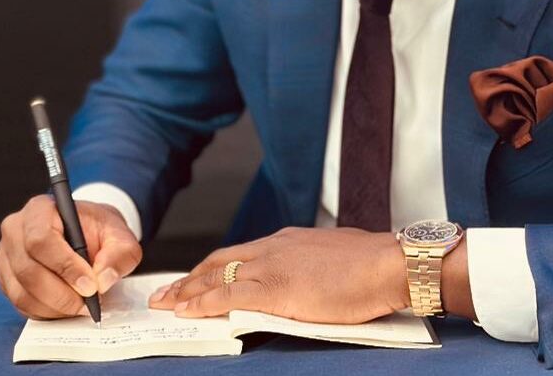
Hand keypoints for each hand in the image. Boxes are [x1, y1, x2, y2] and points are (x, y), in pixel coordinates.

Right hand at [0, 194, 142, 318]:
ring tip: (81, 306)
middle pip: (28, 270)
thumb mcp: (120, 235)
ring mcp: (6, 256)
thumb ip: (119, 254)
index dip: (65, 266)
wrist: (87, 234)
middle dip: (61, 294)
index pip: (41, 239)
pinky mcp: (6, 279)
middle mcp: (15, 230)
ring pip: (21, 292)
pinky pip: (20, 304)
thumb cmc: (99, 230)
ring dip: (54, 307)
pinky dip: (45, 312)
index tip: (90, 285)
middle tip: (88, 303)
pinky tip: (67, 307)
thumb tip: (104, 280)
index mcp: (40, 209)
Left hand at [148, 227, 408, 322]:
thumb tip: (305, 281)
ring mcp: (272, 266)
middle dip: (189, 278)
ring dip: (186, 291)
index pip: (240, 253)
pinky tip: (185, 311)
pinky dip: (202, 303)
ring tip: (164, 303)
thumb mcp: (333, 259)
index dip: (213, 267)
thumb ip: (311, 268)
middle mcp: (274, 247)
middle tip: (165, 291)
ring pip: (216, 276)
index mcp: (289, 241)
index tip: (195, 277)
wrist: (388, 264)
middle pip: (219, 260)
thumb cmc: (373, 266)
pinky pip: (227, 295)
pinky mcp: (275, 289)